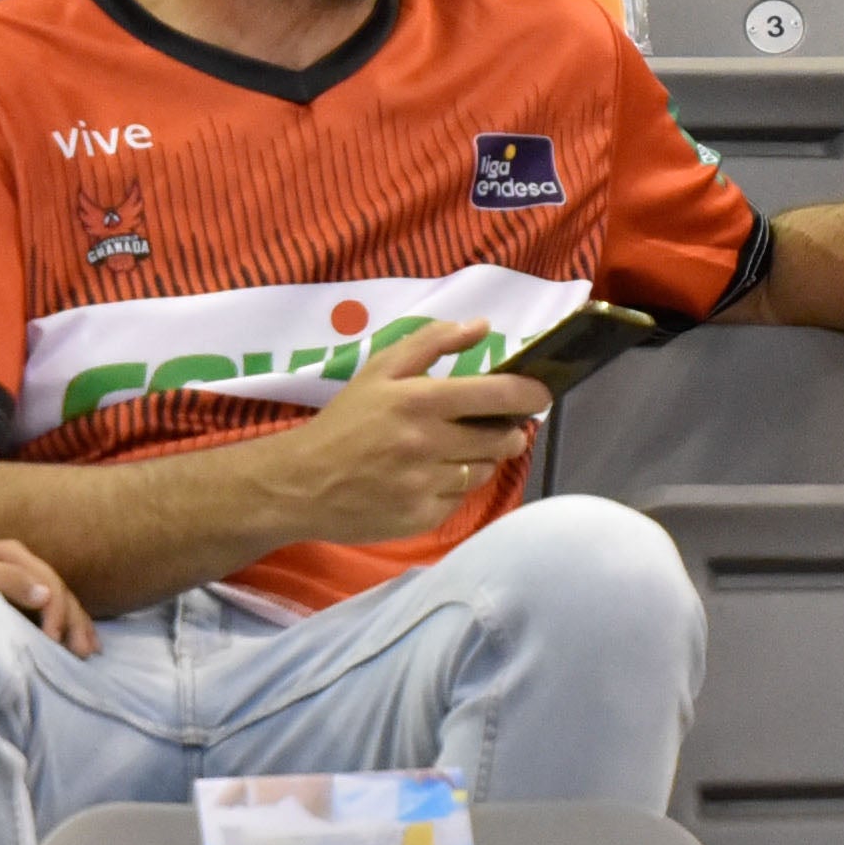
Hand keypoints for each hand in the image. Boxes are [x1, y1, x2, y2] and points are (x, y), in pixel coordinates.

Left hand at [0, 539, 97, 653]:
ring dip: (76, 625)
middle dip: (74, 622)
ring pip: (58, 602)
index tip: (54, 642)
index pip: (48, 583)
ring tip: (89, 652)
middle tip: (83, 654)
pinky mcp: (12, 600)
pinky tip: (74, 641)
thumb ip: (5, 580)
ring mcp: (18, 583)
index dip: (57, 612)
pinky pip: (46, 611)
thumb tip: (46, 594)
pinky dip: (64, 626)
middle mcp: (20, 565)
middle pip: (59, 592)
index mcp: (12, 554)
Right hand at [266, 319, 549, 542]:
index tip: (541, 393)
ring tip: (455, 450)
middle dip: (508, 431)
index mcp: (421, 400)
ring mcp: (428, 485)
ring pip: (484, 471)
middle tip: (496, 425)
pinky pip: (460, 499)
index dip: (529, 394)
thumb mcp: (380, 369)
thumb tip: (482, 326)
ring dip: (481, 459)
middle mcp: (429, 444)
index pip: (498, 395)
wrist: (302, 483)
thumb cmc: (345, 421)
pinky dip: (455, 487)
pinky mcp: (423, 518)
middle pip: (500, 439)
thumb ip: (432, 342)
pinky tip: (431, 477)